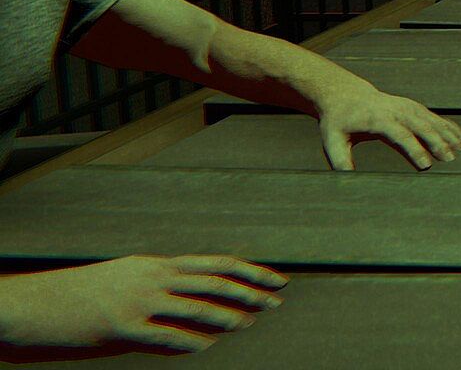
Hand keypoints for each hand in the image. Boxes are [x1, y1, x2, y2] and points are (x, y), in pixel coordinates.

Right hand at [0, 254, 285, 358]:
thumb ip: (160, 292)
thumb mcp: (125, 282)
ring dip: (227, 316)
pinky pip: (165, 335)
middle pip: (214, 281)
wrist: (33, 303)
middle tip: (277, 300)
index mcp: (155, 263)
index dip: (250, 271)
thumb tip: (191, 309)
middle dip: (250, 290)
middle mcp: (152, 277)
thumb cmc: (80, 296)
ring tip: (248, 322)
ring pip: (196, 306)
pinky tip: (207, 346)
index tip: (276, 278)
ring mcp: (137, 300)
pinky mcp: (121, 326)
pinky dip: (190, 342)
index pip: (214, 263)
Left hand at [313, 83, 460, 170]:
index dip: (414, 149)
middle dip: (437, 142)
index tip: (426, 165)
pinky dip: (448, 126)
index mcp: (378, 119)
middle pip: (421, 126)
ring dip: (447, 134)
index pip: (400, 135)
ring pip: (432, 120)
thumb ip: (340, 161)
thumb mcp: (332, 141)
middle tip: (450, 160)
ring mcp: (406, 106)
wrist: (345, 95)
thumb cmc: (338, 122)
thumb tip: (348, 181)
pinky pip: (434, 117)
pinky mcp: (413, 106)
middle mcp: (396, 110)